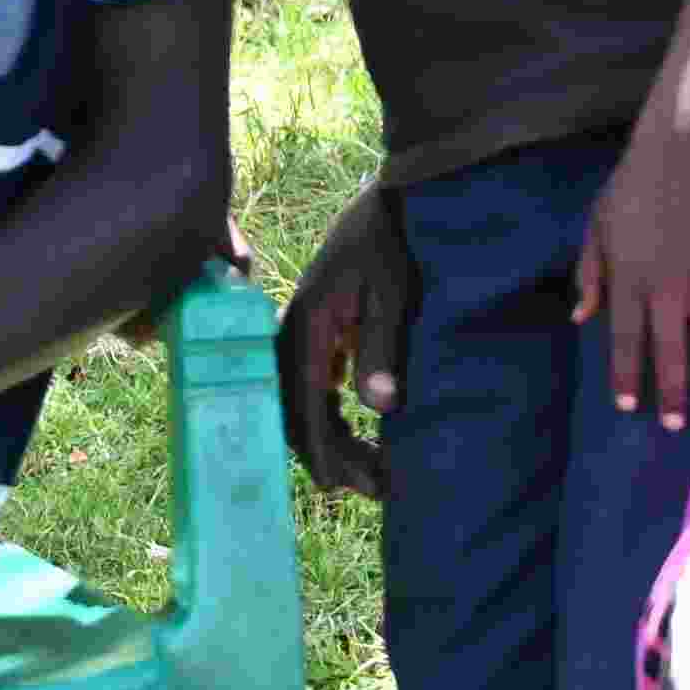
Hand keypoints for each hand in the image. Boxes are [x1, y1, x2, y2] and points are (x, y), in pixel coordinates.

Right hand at [277, 194, 413, 499]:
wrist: (389, 203)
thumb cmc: (395, 242)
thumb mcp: (394, 292)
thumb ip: (383, 345)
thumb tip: (378, 406)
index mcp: (308, 326)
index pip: (305, 403)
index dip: (322, 450)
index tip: (341, 486)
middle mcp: (294, 335)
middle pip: (296, 414)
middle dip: (330, 456)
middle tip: (375, 486)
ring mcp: (301, 336)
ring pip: (303, 405)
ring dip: (332, 441)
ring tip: (373, 472)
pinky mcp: (317, 335)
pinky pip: (312, 389)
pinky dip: (332, 419)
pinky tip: (361, 438)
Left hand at [576, 123, 689, 428]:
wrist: (676, 154)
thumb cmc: (628, 192)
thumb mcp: (594, 231)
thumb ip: (589, 276)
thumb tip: (582, 317)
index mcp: (630, 281)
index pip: (627, 340)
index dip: (628, 376)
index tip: (629, 406)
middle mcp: (668, 288)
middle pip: (674, 350)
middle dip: (676, 390)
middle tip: (677, 426)